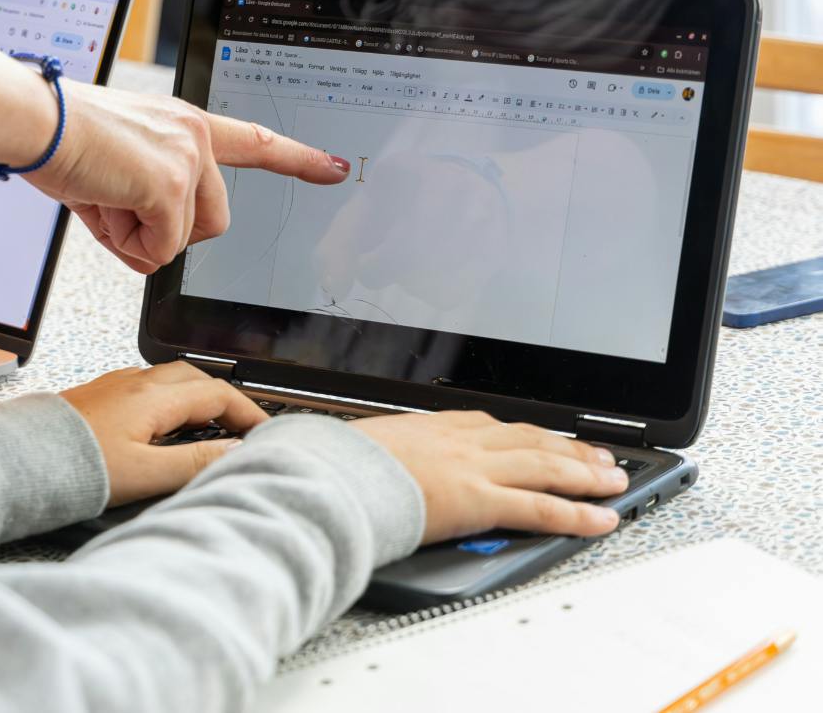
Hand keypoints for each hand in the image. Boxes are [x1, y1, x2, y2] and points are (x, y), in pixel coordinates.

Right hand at [27, 82, 350, 273]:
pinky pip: (161, 249)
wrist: (34, 122)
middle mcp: (193, 135)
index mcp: (182, 124)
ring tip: (103, 200)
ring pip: (185, 238)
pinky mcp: (170, 185)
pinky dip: (127, 245)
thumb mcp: (114, 165)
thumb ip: (146, 196)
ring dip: (141, 238)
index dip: (295, 158)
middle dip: (167, 233)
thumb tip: (150, 243)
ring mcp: (187, 160)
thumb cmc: (58, 137)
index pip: (252, 142)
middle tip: (121, 213)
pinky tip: (102, 207)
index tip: (331, 167)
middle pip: (213, 221)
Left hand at [60, 362, 267, 505]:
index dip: (248, 412)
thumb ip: (194, 462)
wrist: (19, 461)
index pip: (217, 394)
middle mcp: (134, 383)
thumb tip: (234, 452)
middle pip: (195, 378)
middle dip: (225, 399)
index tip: (265, 432)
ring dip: (196, 397)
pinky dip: (168, 401)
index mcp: (153, 397)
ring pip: (169, 380)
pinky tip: (162, 425)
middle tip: (242, 428)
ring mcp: (114, 386)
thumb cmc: (73, 467)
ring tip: (209, 427)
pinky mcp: (97, 396)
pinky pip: (145, 388)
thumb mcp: (145, 473)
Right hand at [353, 410, 627, 543]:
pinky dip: (577, 514)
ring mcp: (473, 468)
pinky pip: (540, 508)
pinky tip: (602, 520)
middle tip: (599, 457)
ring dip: (585, 474)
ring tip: (614, 482)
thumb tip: (344, 452)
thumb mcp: (353, 444)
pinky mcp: (480, 501)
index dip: (524, 432)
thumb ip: (373, 451)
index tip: (542, 436)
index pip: (489, 424)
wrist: (329, 476)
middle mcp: (459, 440)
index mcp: (428, 425)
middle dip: (569, 448)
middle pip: (528, 439)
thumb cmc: (332, 463)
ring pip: (545, 467)